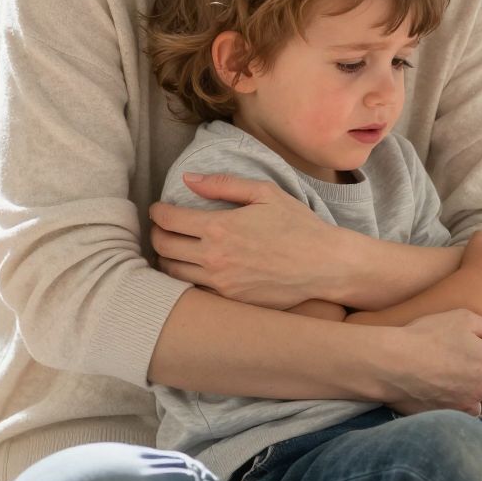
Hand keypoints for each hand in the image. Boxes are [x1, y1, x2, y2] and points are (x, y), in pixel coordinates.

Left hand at [148, 174, 343, 308]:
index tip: (160, 209)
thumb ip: (224, 184)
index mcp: (220, 227)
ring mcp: (220, 282)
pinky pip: (193, 289)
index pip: (168, 219)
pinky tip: (194, 268)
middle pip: (162, 246)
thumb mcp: (266, 193)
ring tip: (175, 248)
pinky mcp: (230, 300)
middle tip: (162, 228)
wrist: (325, 266)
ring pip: (172, 271)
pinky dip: (185, 277)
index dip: (157, 212)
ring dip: (167, 257)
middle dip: (156, 234)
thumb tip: (188, 180)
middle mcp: (214, 257)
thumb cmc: (299, 226)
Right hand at [377, 310, 481, 415]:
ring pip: (470, 398)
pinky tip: (434, 394)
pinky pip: (455, 413)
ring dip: (460, 391)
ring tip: (437, 379)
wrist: (394, 364)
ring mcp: (465, 406)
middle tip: (443, 361)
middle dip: (468, 372)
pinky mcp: (447, 419)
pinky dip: (449, 406)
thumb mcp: (463, 317)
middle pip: (481, 380)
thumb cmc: (429, 336)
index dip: (472, 350)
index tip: (453, 346)